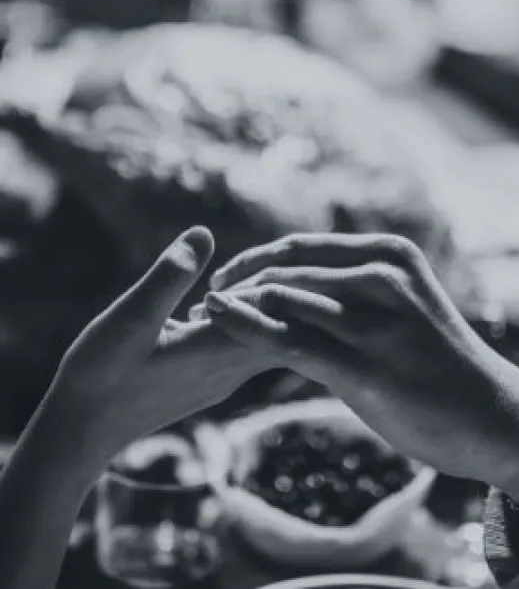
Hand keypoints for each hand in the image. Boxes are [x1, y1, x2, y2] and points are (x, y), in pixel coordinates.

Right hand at [46, 226, 268, 461]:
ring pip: (273, 334)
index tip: (282, 250)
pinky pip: (252, 342)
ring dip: (269, 302)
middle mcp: (236, 366)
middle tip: (288, 255)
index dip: (289, 277)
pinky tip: (229, 297)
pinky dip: (251, 316)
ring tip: (262, 268)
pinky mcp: (214, 378)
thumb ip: (169, 277)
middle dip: (290, 288)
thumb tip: (205, 233)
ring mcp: (228, 376)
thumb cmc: (100, 375)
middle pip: (291, 324)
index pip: (284, 310)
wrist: (79, 434)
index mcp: (225, 348)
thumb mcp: (130, 318)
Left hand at [203, 233, 518, 502]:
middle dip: (237, 282)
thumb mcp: (407, 305)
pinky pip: (289, 341)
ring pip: (282, 298)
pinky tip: (216, 325)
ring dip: (234, 305)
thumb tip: (296, 290)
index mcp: (391, 254)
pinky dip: (245, 329)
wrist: (491, 413)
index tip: (224, 280)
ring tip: (202, 319)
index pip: (301, 247)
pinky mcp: (366, 368)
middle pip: (286, 267)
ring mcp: (375, 321)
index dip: (253, 260)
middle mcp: (382, 276)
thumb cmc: (442, 362)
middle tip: (204, 303)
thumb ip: (357, 290)